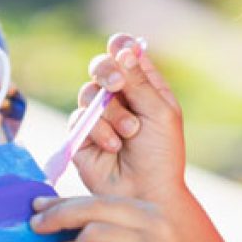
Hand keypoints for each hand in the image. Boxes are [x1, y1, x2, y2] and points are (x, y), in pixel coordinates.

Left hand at [31, 193, 217, 241]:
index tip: (39, 206)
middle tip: (37, 226)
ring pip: (93, 232)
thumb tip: (75, 229)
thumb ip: (117, 236)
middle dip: (57, 215)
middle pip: (91, 207)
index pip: (98, 199)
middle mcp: (152, 221)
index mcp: (150, 213)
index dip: (64, 202)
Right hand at [73, 33, 185, 201]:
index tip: (122, 50)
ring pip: (88, 92)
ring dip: (111, 112)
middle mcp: (120, 98)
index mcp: (144, 87)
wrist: (145, 193)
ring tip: (130, 132)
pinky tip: (114, 146)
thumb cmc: (161, 155)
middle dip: (106, 71)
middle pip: (100, 67)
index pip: (125, 55)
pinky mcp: (81, 135)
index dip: (120, 47)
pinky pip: (79, 118)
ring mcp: (99, 116)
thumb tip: (122, 50)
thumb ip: (138, 81)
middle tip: (116, 84)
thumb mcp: (158, 112)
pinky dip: (98, 130)